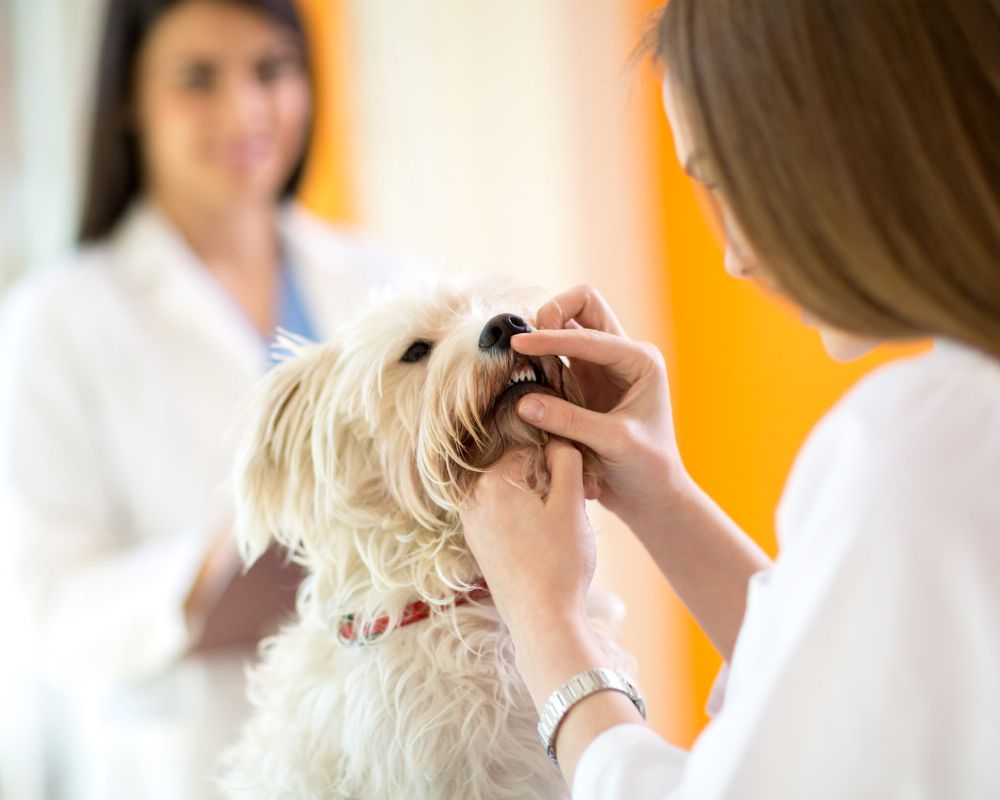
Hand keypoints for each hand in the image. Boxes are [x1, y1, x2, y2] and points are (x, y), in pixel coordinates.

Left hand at [461, 439, 594, 644]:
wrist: (542, 620)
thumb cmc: (560, 562)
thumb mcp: (572, 504)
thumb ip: (565, 461)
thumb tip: (556, 440)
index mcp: (494, 480)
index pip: (533, 448)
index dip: (560, 464)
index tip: (579, 487)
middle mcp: (474, 497)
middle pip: (518, 469)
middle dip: (546, 481)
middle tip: (575, 507)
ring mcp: (471, 521)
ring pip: (511, 492)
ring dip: (536, 500)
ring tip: (559, 526)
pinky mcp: (477, 542)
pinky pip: (502, 513)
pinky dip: (523, 518)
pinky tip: (543, 540)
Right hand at [512, 285, 689, 531]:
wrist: (652, 496)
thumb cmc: (646, 469)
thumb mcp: (613, 443)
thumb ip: (570, 420)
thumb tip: (523, 402)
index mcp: (639, 360)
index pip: (589, 333)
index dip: (551, 338)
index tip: (519, 345)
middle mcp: (622, 355)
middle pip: (582, 304)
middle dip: (552, 313)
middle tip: (526, 343)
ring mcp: (601, 366)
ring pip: (567, 324)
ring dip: (543, 335)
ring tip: (519, 359)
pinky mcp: (582, 382)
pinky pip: (556, 355)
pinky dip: (538, 358)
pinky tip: (523, 375)